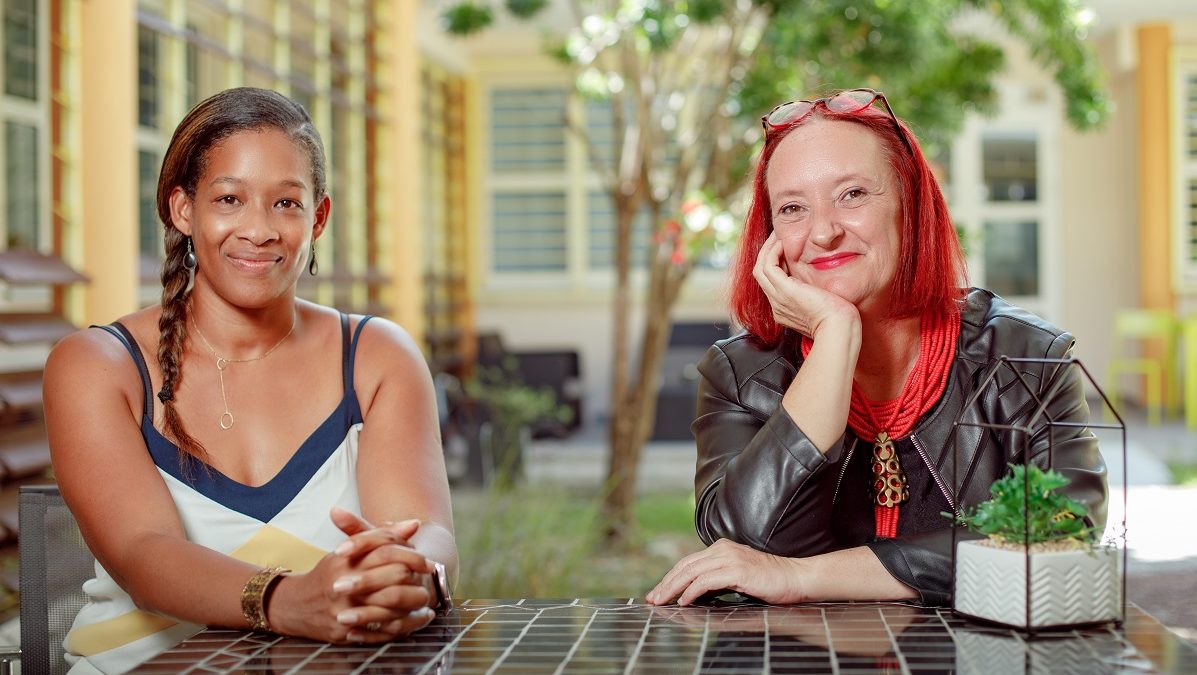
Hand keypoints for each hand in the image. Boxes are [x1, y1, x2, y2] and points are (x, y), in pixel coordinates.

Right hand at [266, 508, 435, 643]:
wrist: (295, 605)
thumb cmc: (330, 574)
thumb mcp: (350, 550)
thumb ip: (382, 536)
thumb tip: (413, 524)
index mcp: (346, 559)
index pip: (387, 550)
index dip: (412, 555)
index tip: (426, 562)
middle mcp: (344, 583)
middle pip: (394, 576)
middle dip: (416, 578)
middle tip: (430, 580)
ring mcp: (343, 609)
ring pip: (392, 606)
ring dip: (414, 604)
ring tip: (427, 602)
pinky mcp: (343, 632)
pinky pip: (381, 630)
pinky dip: (403, 627)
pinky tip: (416, 620)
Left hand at [645, 538, 808, 606]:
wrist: (795, 577)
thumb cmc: (769, 581)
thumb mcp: (737, 577)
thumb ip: (716, 580)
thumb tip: (692, 594)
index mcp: (721, 548)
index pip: (688, 562)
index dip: (670, 577)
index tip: (658, 592)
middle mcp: (722, 549)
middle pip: (685, 565)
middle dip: (665, 583)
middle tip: (652, 598)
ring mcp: (730, 558)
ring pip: (691, 572)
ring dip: (673, 588)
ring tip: (662, 601)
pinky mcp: (737, 570)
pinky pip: (706, 581)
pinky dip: (692, 591)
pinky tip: (684, 601)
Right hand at [752, 233, 857, 338]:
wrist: (839, 328)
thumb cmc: (839, 318)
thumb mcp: (824, 303)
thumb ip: (816, 292)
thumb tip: (819, 281)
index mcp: (785, 310)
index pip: (772, 283)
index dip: (776, 264)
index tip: (785, 250)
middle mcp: (777, 306)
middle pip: (761, 275)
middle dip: (767, 254)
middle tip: (776, 238)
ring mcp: (778, 300)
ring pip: (760, 269)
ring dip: (767, 250)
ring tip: (777, 237)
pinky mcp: (784, 291)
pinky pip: (768, 266)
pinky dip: (772, 252)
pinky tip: (782, 244)